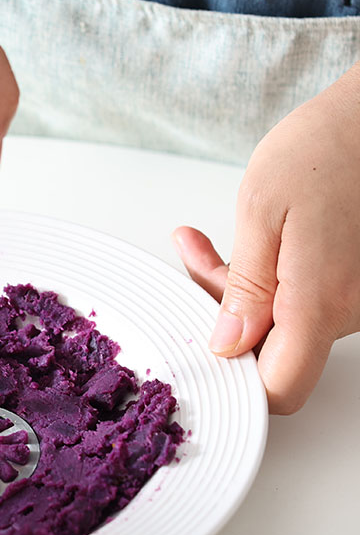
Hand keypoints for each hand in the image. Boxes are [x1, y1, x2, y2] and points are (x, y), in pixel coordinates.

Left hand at [173, 63, 359, 413]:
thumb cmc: (327, 147)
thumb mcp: (263, 210)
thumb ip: (245, 288)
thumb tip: (228, 345)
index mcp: (322, 301)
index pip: (280, 387)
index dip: (238, 382)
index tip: (204, 348)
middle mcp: (352, 310)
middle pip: (274, 349)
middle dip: (223, 312)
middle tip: (193, 262)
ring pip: (286, 321)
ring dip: (242, 290)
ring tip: (204, 245)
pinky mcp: (359, 282)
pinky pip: (306, 298)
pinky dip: (271, 278)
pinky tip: (249, 243)